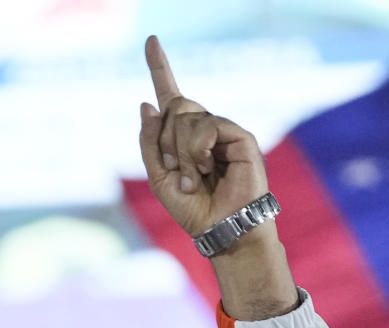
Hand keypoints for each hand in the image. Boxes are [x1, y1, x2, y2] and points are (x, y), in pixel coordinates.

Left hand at [138, 35, 269, 237]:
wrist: (218, 227)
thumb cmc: (191, 208)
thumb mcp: (158, 176)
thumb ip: (150, 142)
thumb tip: (147, 104)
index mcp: (182, 136)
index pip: (169, 95)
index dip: (159, 67)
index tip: (151, 39)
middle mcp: (203, 128)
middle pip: (174, 106)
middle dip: (165, 140)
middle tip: (174, 169)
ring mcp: (223, 130)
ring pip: (187, 117)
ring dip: (180, 151)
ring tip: (193, 177)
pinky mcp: (240, 137)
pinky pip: (207, 126)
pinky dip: (197, 149)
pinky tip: (204, 169)